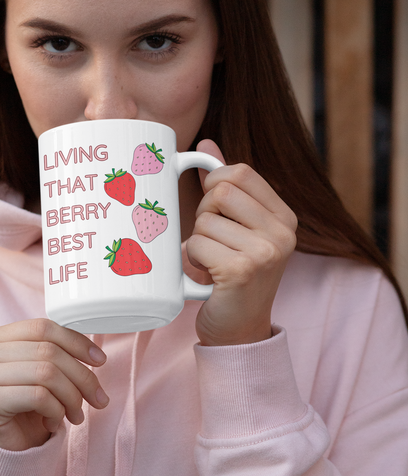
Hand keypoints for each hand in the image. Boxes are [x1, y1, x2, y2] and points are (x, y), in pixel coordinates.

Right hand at [0, 318, 108, 450]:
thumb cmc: (21, 408)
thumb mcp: (38, 372)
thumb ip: (54, 352)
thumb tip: (95, 353)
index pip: (42, 327)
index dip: (76, 341)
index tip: (99, 360)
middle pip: (47, 351)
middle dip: (81, 376)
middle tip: (97, 397)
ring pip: (46, 372)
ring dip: (71, 396)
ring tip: (75, 413)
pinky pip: (38, 396)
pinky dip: (56, 410)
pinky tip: (53, 422)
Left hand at [188, 140, 296, 346]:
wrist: (238, 331)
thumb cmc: (232, 272)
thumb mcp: (236, 226)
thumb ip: (225, 186)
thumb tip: (205, 143)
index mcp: (284, 216)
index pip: (240, 172)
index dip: (215, 183)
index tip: (213, 207)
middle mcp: (283, 232)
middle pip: (221, 192)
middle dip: (204, 214)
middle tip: (212, 240)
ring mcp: (266, 252)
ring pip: (204, 220)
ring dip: (196, 241)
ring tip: (211, 261)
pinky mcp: (243, 270)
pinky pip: (195, 244)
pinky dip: (190, 259)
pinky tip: (206, 276)